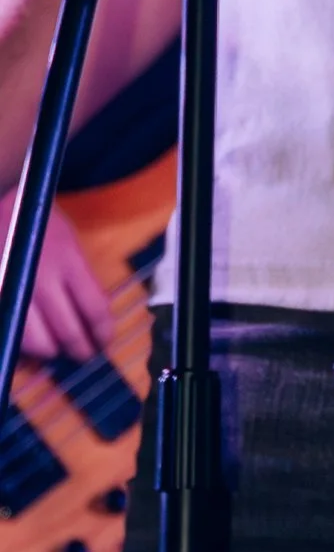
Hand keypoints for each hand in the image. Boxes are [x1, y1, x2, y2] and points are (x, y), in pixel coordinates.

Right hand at [14, 196, 112, 364]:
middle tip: (83, 354)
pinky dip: (18, 338)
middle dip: (79, 348)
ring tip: (55, 350)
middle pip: (66, 330)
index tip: (105, 341)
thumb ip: (79, 279)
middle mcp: (41, 276)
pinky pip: (7, 325)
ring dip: (48, 351)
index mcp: (68, 260)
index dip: (102, 332)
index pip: (94, 309)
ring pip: (33, 339)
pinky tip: (26, 340)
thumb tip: (92, 318)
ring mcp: (12, 284)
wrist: (5, 197)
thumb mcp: (69, 243)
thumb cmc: (40, 222)